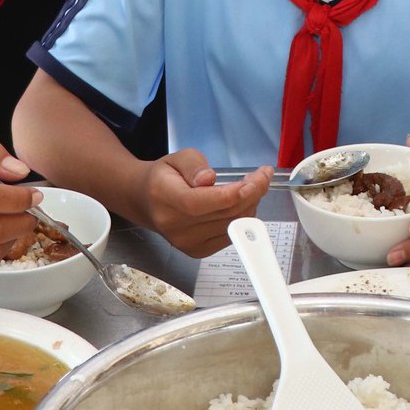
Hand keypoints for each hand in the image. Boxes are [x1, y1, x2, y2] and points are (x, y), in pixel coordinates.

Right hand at [144, 154, 268, 256]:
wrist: (147, 202)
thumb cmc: (165, 177)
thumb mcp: (177, 158)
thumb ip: (194, 165)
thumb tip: (208, 179)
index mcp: (164, 197)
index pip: (200, 202)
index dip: (232, 194)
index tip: (256, 179)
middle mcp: (174, 225)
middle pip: (222, 214)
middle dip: (252, 193)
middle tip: (262, 176)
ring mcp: (185, 243)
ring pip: (231, 225)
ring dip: (250, 205)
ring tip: (252, 186)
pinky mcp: (197, 251)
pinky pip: (229, 235)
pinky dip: (241, 218)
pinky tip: (242, 203)